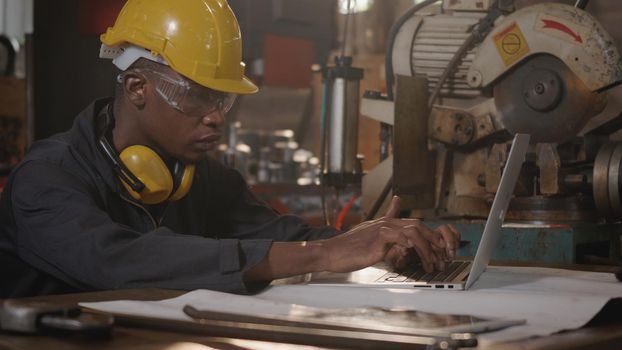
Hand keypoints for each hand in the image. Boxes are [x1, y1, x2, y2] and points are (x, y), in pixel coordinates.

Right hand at [321, 196, 457, 272]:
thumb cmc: (348, 248)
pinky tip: (413, 250)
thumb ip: (382, 231)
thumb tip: (392, 222)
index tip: (439, 249)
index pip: (414, 224)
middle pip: (418, 225)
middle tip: (441, 257)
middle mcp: (385, 223)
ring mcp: (381, 229)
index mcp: (385, 224)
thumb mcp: (369, 237)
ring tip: (430, 262)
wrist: (331, 252)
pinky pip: (396, 235)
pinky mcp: (375, 238)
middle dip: (433, 241)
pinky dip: (407, 241)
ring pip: (412, 231)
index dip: (429, 235)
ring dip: (426, 247)